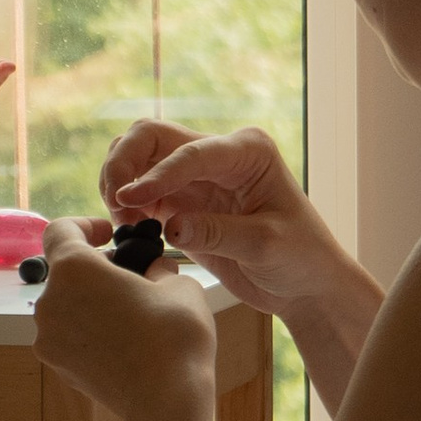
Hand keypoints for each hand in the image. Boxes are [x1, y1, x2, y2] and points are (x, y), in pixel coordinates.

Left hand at [32, 217, 216, 420]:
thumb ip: (158, 267)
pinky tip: (124, 342)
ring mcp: (48, 337)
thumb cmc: (173, 336)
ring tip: (132, 313)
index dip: (85, 225)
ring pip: (66, 305)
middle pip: (65, 271)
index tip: (109, 234)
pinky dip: (89, 331)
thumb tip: (153, 271)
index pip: (60, 230)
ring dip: (92, 301)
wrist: (166, 402)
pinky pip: (69, 335)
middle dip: (95, 269)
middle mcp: (49, 301)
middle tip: (133, 278)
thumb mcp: (178, 284)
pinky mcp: (57, 365)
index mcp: (73, 269)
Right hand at [98, 119, 342, 322]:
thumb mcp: (266, 245)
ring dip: (119, 181)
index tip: (130, 199)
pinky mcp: (180, 201)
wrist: (305, 285)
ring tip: (122, 219)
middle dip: (125, 163)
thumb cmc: (301, 257)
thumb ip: (217, 233)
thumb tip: (171, 225)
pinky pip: (139, 189)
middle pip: (151, 136)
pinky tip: (127, 227)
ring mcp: (195, 176)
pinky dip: (123, 202)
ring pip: (138, 157)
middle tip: (116, 203)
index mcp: (247, 151)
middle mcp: (217, 154)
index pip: (191, 152)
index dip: (157, 175)